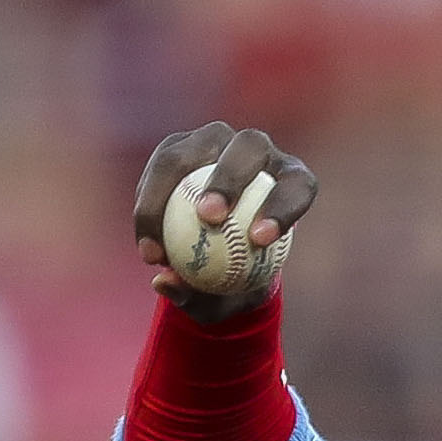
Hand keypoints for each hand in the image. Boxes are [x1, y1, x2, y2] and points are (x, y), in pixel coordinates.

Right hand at [131, 122, 318, 323]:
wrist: (213, 253)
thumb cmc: (234, 278)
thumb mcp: (227, 300)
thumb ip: (202, 296)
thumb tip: (165, 284)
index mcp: (293, 180)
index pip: (298, 187)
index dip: (283, 208)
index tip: (258, 240)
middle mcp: (260, 150)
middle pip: (249, 147)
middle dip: (230, 177)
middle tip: (209, 217)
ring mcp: (219, 141)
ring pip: (196, 148)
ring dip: (173, 187)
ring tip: (159, 239)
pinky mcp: (181, 145)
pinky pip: (162, 165)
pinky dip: (150, 200)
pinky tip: (143, 238)